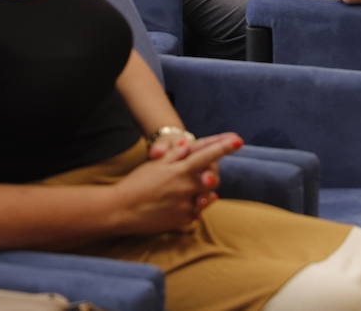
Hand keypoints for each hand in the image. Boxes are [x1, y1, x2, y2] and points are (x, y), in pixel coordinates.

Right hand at [114, 133, 241, 233]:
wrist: (122, 209)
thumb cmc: (137, 183)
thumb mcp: (155, 164)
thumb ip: (175, 154)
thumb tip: (189, 143)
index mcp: (180, 169)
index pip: (208, 155)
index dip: (224, 146)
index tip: (239, 140)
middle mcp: (186, 187)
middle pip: (211, 178)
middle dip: (211, 175)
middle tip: (203, 174)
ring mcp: (186, 205)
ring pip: (205, 196)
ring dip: (202, 192)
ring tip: (186, 191)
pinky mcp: (183, 220)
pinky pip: (197, 211)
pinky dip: (194, 205)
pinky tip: (183, 203)